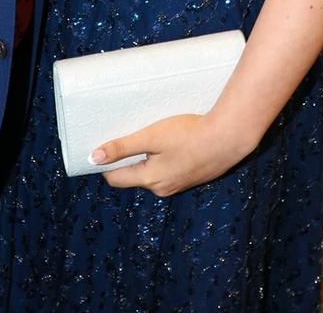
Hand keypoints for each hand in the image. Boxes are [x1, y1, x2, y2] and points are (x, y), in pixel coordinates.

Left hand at [91, 113, 251, 197]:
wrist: (228, 138)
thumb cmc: (188, 135)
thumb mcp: (151, 137)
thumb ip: (122, 147)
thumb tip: (94, 158)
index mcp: (150, 180)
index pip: (115, 178)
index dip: (106, 162)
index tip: (103, 144)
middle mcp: (162, 188)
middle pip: (132, 175)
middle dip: (125, 158)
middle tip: (125, 133)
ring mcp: (177, 184)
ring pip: (150, 172)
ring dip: (145, 156)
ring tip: (148, 134)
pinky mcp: (190, 176)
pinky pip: (166, 169)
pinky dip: (162, 157)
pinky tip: (169, 141)